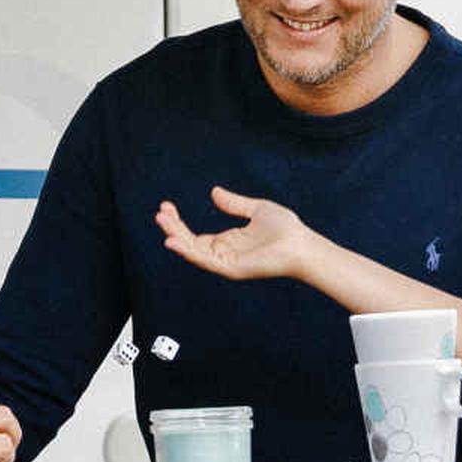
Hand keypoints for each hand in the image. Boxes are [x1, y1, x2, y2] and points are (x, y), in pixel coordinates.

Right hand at [156, 185, 326, 282]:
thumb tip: (214, 192)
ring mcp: (226, 262)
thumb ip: (234, 203)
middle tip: (159, 212)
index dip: (178, 222)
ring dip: (175, 237)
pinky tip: (173, 241)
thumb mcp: (256, 209)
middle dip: (173, 228)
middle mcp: (223, 253)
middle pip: (189, 243)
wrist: (302, 243)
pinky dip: (187, 252)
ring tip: (162, 221)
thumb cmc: (286, 229)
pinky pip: (204, 261)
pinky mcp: (231, 269)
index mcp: (227, 242)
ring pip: (193, 251)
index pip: (194, 235)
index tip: (166, 206)